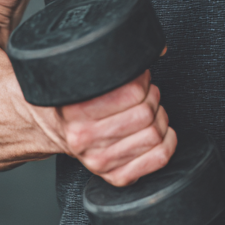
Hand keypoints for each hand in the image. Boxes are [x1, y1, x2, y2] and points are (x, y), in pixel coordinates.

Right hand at [31, 69, 176, 185]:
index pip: (133, 91)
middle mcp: (85, 139)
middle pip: (146, 113)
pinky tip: (159, 131)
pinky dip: (168, 142)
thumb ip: (112, 65)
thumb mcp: (84, 79)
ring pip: (155, 134)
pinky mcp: (115, 175)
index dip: (142, 80)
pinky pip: (158, 158)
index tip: (139, 78)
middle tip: (145, 93)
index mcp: (76, 111)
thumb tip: (157, 49)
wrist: (57, 129)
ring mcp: (100, 161)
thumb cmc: (76, 100)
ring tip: (149, 110)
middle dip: (152, 97)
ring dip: (160, 117)